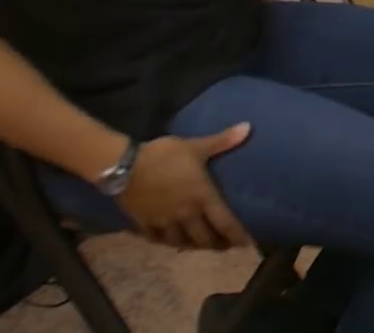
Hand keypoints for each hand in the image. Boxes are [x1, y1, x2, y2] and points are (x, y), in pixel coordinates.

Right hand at [117, 128, 253, 251]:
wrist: (124, 165)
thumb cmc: (164, 156)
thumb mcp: (195, 147)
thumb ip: (222, 141)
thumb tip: (249, 127)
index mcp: (203, 198)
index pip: (225, 224)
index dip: (238, 236)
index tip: (247, 244)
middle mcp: (186, 215)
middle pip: (204, 239)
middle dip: (216, 244)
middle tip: (224, 245)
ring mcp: (164, 222)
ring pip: (181, 243)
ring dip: (192, 245)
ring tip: (198, 245)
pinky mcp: (145, 224)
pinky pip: (157, 239)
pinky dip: (165, 242)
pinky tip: (168, 240)